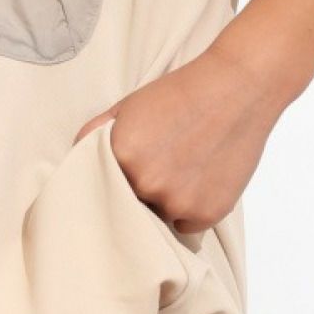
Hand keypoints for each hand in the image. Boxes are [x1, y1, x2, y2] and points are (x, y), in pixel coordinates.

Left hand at [73, 45, 282, 233]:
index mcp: (122, 157)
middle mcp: (147, 184)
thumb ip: (95, 134)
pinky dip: (191, 211)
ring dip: (165, 204)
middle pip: (130, 209)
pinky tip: (202, 181)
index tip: (121, 183)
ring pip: (158, 220)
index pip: (102, 191)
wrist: (240, 87)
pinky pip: (186, 226)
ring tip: (184, 171)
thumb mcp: (129, 106)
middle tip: (160, 170)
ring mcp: (178, 202)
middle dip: (139, 196)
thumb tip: (73, 159)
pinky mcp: (206, 213)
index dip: (113, 187)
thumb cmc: (182, 94)